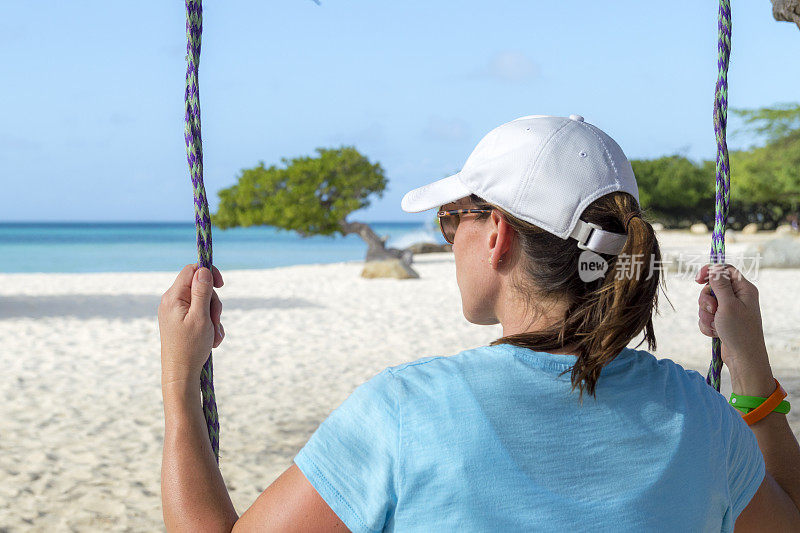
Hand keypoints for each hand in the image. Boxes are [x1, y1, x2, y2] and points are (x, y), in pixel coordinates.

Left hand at [158, 263, 223, 383]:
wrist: (181, 373)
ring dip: (213, 316)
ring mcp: (175, 312)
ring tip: (213, 335)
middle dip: (213, 302)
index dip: (208, 273)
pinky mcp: (180, 321)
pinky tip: (211, 338)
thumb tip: (204, 270)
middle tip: (215, 320)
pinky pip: (199, 314)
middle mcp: (171, 301)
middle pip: (200, 287)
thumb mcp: (201, 316)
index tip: (221, 285)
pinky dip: (208, 324)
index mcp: (173, 297)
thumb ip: (202, 291)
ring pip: (202, 302)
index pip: (192, 271)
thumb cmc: (190, 347)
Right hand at [695, 263, 769, 372]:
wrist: (743, 358)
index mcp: (744, 289)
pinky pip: (706, 317)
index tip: (697, 279)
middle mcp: (737, 297)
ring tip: (715, 325)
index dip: (710, 271)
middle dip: (706, 300)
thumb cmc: (739, 331)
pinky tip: (715, 332)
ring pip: (706, 303)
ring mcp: (729, 310)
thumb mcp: (728, 305)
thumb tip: (714, 267)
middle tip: (712, 310)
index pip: (724, 270)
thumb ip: (720, 284)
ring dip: (705, 315)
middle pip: (712, 288)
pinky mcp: (722, 321)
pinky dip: (707, 324)